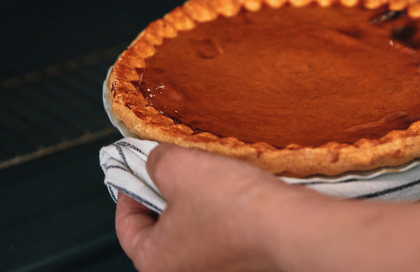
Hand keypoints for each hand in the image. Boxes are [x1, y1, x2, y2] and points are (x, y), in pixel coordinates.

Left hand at [115, 144, 419, 271]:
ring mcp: (220, 270)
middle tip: (178, 166)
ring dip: (203, 201)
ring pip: (199, 229)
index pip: (127, 227)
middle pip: (164, 228)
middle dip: (170, 194)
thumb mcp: (178, 167)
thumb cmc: (235, 209)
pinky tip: (239, 189)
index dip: (129, 191)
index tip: (136, 169)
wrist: (292, 227)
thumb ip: (156, 160)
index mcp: (155, 262)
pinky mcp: (248, 262)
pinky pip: (229, 233)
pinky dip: (230, 211)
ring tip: (213, 172)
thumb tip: (156, 159)